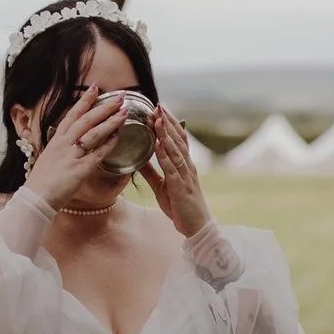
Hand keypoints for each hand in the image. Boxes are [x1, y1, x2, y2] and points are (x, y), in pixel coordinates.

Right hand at [20, 89, 129, 207]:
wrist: (36, 198)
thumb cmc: (42, 181)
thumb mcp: (49, 158)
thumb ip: (61, 148)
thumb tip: (70, 142)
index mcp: (56, 140)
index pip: (71, 115)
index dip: (84, 101)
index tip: (95, 88)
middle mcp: (64, 144)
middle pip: (86, 120)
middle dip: (103, 107)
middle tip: (119, 97)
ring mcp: (72, 156)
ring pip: (94, 134)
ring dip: (110, 122)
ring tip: (124, 113)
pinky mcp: (80, 169)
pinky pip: (98, 153)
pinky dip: (109, 144)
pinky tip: (119, 136)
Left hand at [140, 107, 212, 236]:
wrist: (196, 227)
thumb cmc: (181, 206)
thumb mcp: (162, 186)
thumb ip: (151, 172)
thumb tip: (137, 159)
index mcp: (184, 165)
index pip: (178, 139)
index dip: (170, 124)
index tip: (159, 109)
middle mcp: (187, 167)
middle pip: (178, 140)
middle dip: (167, 123)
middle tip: (158, 106)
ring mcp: (185, 176)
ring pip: (176, 150)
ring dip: (166, 134)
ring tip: (158, 119)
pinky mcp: (181, 187)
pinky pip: (172, 169)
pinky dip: (165, 156)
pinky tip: (158, 145)